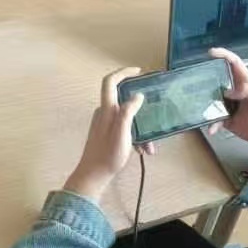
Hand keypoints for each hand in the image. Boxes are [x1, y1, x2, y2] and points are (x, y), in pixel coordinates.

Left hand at [64, 67, 153, 201]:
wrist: (93, 175)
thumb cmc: (108, 155)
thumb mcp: (122, 133)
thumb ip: (128, 112)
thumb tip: (138, 95)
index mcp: (107, 109)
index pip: (111, 82)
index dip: (123, 72)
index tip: (139, 72)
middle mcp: (105, 113)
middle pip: (124, 101)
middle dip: (141, 111)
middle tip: (154, 118)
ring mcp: (105, 124)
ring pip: (127, 118)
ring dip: (141, 129)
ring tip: (150, 147)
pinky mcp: (107, 134)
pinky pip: (125, 129)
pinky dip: (135, 137)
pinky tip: (143, 151)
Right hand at [208, 48, 247, 147]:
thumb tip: (228, 92)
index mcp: (246, 83)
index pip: (235, 63)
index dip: (224, 55)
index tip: (211, 53)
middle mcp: (236, 92)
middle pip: (219, 79)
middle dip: (208, 76)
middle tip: (197, 78)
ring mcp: (230, 106)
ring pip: (213, 99)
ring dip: (205, 103)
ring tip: (199, 105)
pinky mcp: (227, 119)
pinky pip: (214, 119)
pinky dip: (212, 124)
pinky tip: (212, 129)